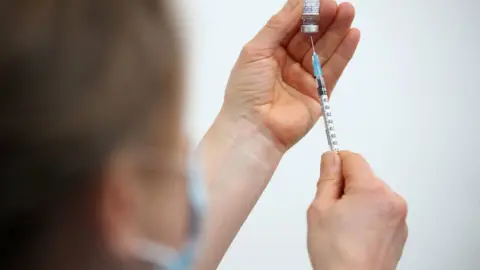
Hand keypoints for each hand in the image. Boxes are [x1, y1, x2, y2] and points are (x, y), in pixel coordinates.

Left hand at [221, 0, 359, 150]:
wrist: (253, 129)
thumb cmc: (247, 89)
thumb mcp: (256, 50)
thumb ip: (278, 25)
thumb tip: (298, 2)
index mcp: (269, 52)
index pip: (291, 27)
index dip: (306, 13)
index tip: (322, 0)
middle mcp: (288, 64)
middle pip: (310, 37)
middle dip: (324, 20)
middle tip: (340, 5)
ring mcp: (304, 79)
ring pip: (324, 51)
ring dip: (337, 32)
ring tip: (349, 13)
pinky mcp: (319, 94)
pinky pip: (333, 70)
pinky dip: (343, 53)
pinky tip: (352, 35)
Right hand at [307, 152, 407, 269]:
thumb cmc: (337, 255)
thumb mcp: (320, 208)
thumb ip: (327, 177)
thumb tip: (330, 158)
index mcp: (372, 190)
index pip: (353, 158)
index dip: (336, 163)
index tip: (328, 172)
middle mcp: (392, 200)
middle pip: (364, 177)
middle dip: (346, 187)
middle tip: (332, 210)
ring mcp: (399, 217)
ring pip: (373, 194)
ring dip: (358, 201)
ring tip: (344, 226)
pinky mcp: (400, 230)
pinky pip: (381, 211)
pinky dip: (369, 216)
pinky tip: (355, 234)